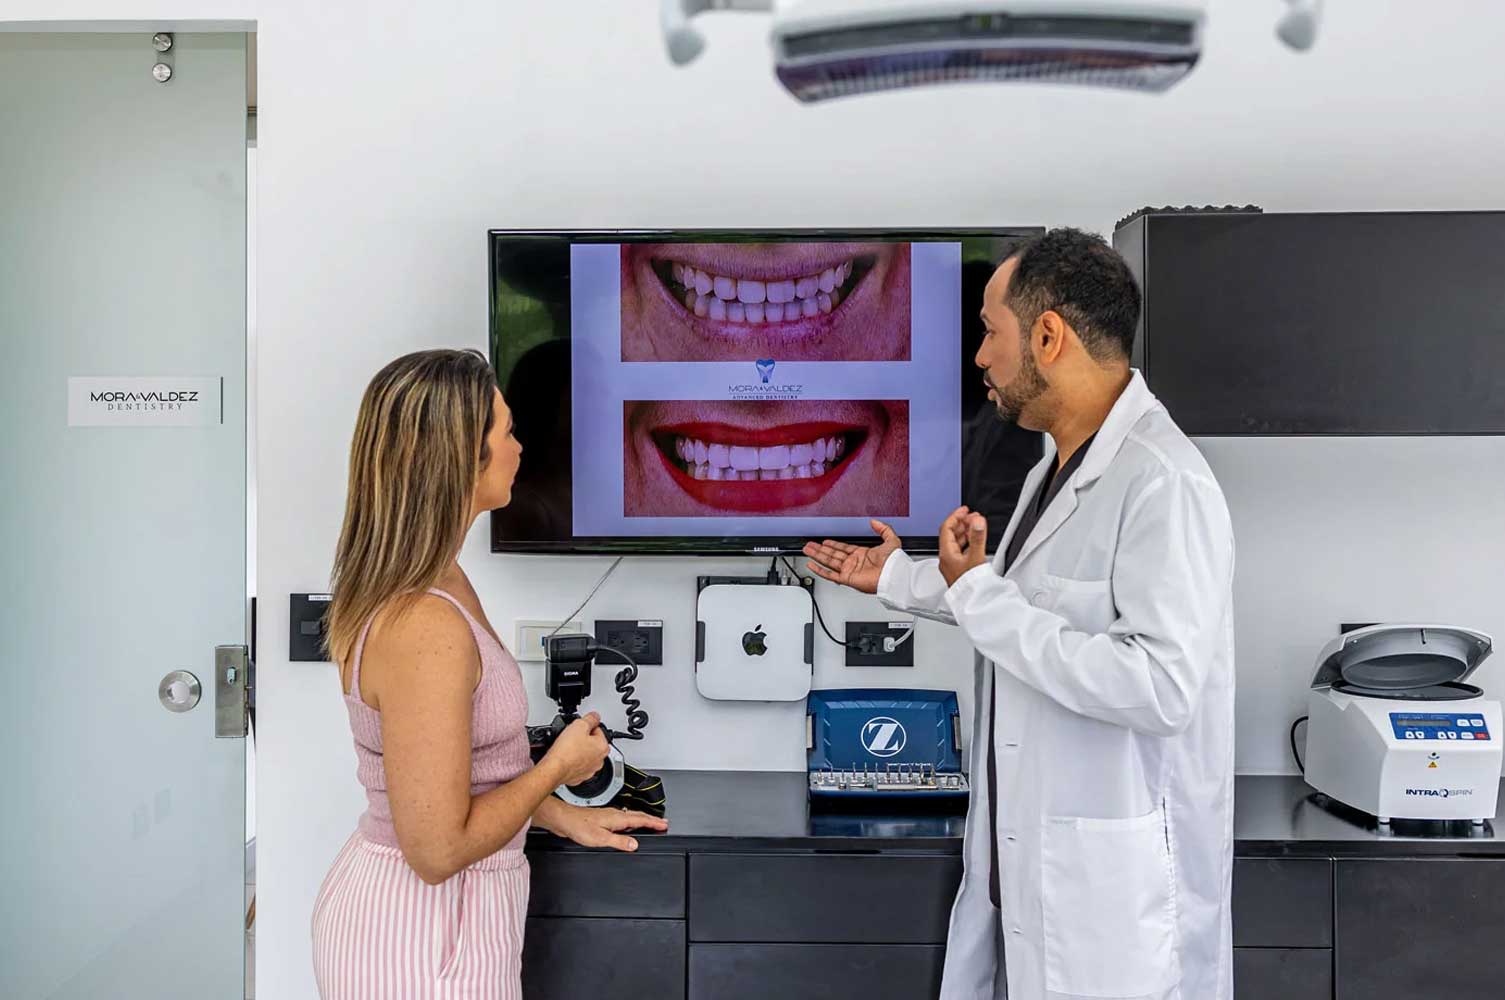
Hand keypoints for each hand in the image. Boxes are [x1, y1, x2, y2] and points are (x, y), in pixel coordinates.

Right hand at [542, 712, 608, 786]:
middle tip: (572, 737)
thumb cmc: (566, 751)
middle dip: (583, 738)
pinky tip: (565, 756)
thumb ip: (590, 718)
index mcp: (603, 747)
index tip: (579, 727)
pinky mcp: (579, 776)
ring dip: (577, 749)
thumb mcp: (579, 725)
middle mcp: (599, 760)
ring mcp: (589, 770)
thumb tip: (595, 716)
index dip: (586, 726)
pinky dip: (572, 760)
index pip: (597, 729)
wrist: (554, 769)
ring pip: (584, 754)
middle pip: (592, 742)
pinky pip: (576, 764)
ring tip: (567, 747)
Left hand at [549, 801, 669, 852]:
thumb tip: (634, 845)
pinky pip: (622, 819)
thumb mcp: (601, 838)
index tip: (664, 824)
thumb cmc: (578, 826)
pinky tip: (627, 825)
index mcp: (617, 818)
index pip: (640, 820)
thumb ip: (619, 842)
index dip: (654, 822)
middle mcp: (614, 814)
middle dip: (651, 819)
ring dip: (642, 819)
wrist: (564, 819)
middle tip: (662, 822)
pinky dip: (630, 821)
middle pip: (638, 816)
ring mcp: (608, 816)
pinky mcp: (602, 819)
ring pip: (630, 816)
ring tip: (650, 823)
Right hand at [802, 519, 901, 594]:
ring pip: (828, 562)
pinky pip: (830, 574)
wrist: (893, 574)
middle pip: (833, 554)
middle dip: (821, 549)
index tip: (825, 541)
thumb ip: (883, 529)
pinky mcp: (847, 579)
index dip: (833, 544)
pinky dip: (819, 570)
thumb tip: (875, 522)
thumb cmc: (894, 561)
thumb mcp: (891, 540)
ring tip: (807, 550)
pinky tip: (812, 565)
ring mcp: (850, 571)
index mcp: (863, 554)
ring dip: (817, 556)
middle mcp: (854, 563)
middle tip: (811, 545)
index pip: (844, 548)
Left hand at [938, 507, 988, 586]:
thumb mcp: (976, 557)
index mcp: (946, 554)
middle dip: (961, 523)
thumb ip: (977, 537)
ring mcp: (953, 565)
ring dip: (965, 532)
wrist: (975, 602)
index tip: (964, 510)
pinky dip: (968, 542)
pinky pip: (961, 551)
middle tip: (972, 516)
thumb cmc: (971, 585)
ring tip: (975, 525)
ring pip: (956, 543)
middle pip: (950, 534)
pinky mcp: (959, 570)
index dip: (955, 516)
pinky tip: (975, 542)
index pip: (946, 528)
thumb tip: (977, 521)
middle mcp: (947, 559)